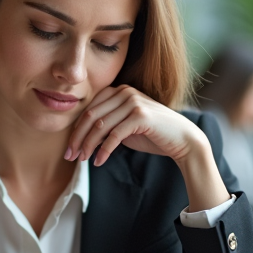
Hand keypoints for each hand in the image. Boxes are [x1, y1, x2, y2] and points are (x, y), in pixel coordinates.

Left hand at [66, 85, 230, 211]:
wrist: (183, 140)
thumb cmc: (152, 134)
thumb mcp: (124, 127)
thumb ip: (105, 126)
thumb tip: (80, 138)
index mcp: (119, 90)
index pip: (89, 109)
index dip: (76, 129)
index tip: (69, 148)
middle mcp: (125, 92)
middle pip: (91, 116)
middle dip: (77, 138)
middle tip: (70, 156)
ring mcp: (133, 102)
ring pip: (100, 126)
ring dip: (88, 146)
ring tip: (83, 160)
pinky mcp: (140, 116)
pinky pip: (114, 135)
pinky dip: (104, 151)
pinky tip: (99, 162)